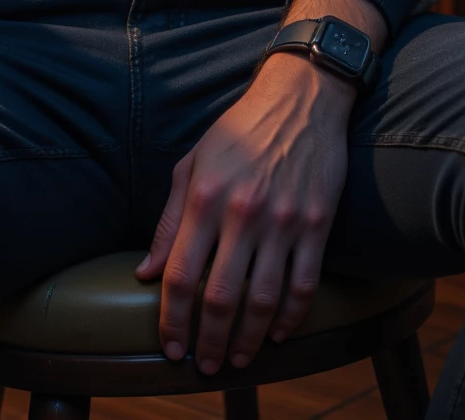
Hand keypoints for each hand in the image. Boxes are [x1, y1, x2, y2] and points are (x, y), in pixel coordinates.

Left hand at [136, 0, 385, 372]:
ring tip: (236, 358)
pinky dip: (291, 317)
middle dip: (208, 341)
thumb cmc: (239, 130)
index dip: (172, 318)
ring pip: (264, 300)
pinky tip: (277, 333)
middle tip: (204, 365)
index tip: (170, 345)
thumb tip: (146, 271)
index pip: (180, 273)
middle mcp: (243, 212)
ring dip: (248, 339)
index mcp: (205, 197)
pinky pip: (304, 284)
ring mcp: (284, 221)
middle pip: (220, 296)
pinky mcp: (318, 224)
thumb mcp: (192, 163)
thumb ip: (170, 221)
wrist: (300, 99)